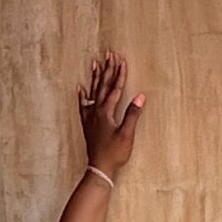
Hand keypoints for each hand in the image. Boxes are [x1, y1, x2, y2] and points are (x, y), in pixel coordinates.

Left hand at [78, 48, 144, 182]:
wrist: (99, 167)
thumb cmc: (115, 153)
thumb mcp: (127, 134)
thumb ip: (132, 114)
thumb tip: (140, 96)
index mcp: (106, 112)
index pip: (115, 88)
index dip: (119, 73)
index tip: (122, 60)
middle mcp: (96, 111)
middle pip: (102, 86)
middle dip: (107, 69)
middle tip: (108, 54)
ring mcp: (90, 117)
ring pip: (92, 92)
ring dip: (95, 77)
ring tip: (95, 63)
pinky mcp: (87, 124)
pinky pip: (83, 105)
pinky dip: (82, 95)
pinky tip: (80, 87)